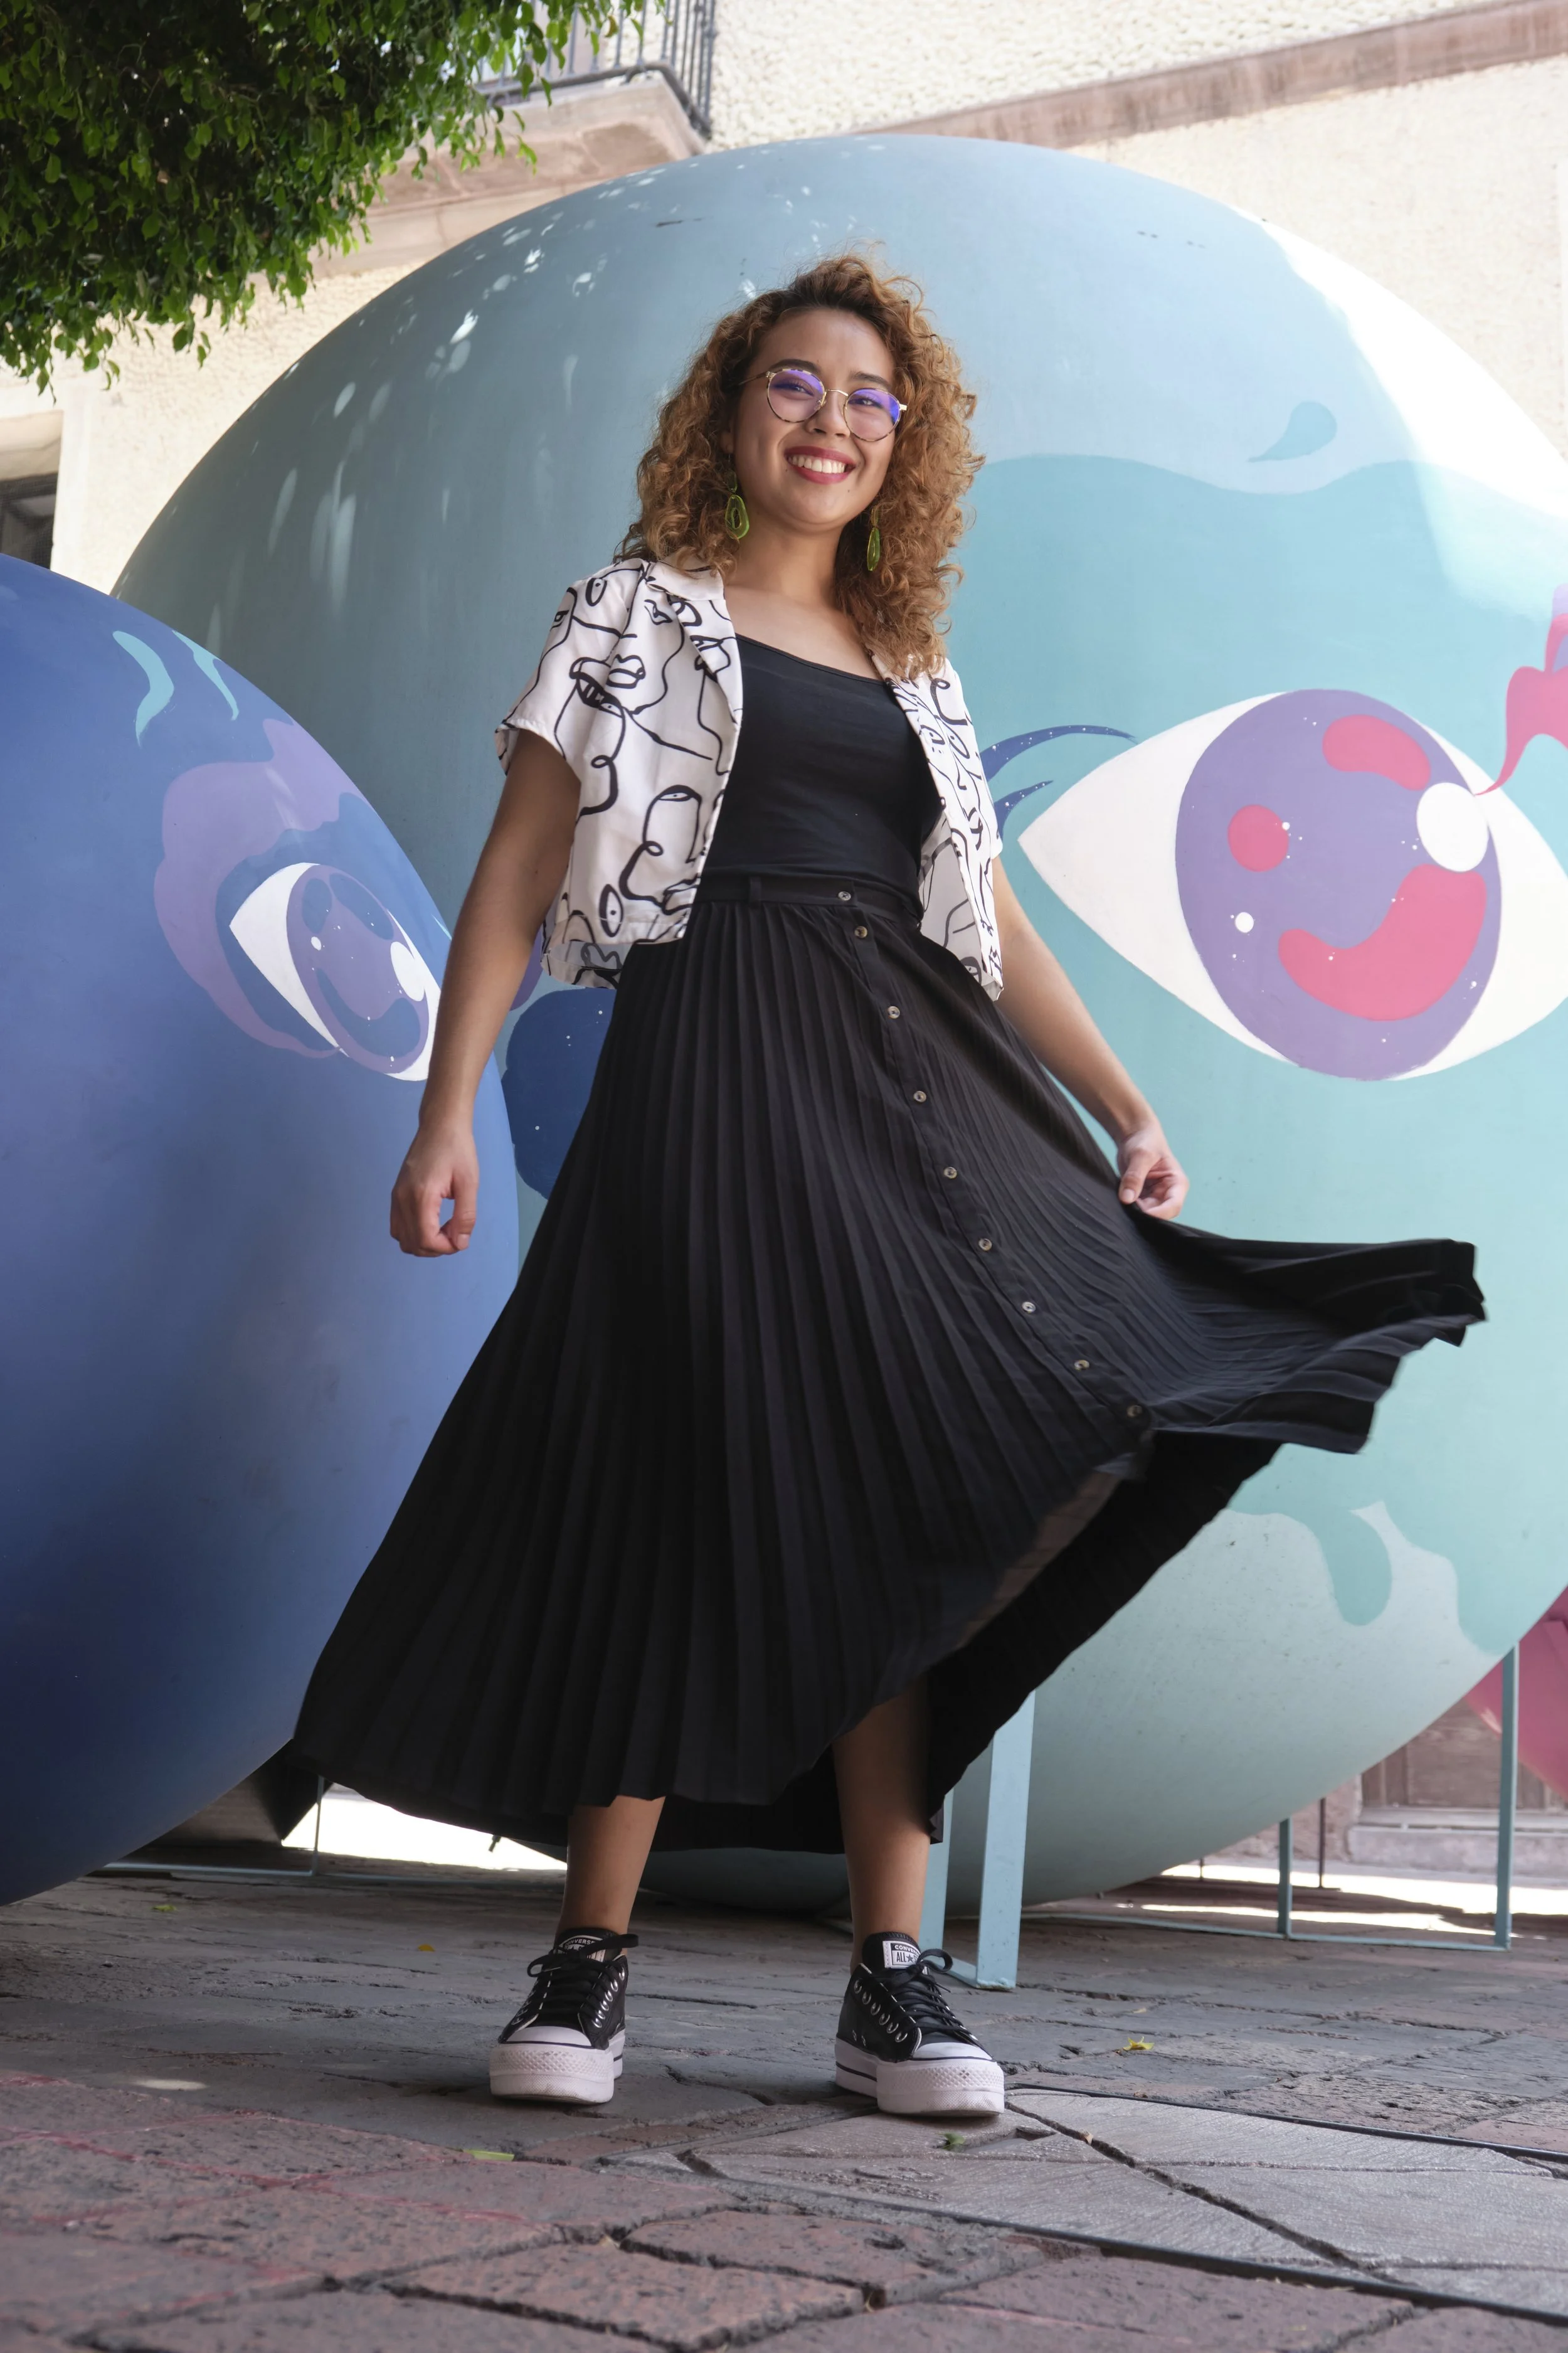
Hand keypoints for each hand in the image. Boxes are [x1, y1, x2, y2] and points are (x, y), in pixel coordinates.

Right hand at [390, 1119, 478, 1255]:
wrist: (440, 1125)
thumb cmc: (457, 1149)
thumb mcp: (469, 1183)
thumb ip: (465, 1216)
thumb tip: (460, 1243)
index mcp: (421, 1196)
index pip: (425, 1239)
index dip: (445, 1248)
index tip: (461, 1238)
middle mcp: (402, 1199)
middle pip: (412, 1244)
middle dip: (436, 1248)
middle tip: (455, 1232)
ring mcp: (396, 1196)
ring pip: (402, 1239)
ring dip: (424, 1243)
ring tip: (444, 1228)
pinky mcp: (396, 1194)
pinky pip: (398, 1226)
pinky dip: (413, 1233)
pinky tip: (432, 1222)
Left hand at [1116, 1120, 1187, 1220]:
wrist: (1134, 1135)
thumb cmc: (1145, 1141)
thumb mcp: (1140, 1156)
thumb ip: (1134, 1177)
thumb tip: (1127, 1199)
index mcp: (1177, 1183)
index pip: (1173, 1206)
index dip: (1159, 1215)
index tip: (1140, 1214)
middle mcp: (1168, 1192)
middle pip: (1160, 1214)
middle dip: (1144, 1214)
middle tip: (1125, 1209)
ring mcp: (1155, 1196)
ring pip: (1147, 1213)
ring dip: (1134, 1212)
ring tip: (1121, 1204)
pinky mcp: (1143, 1197)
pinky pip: (1137, 1208)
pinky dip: (1129, 1208)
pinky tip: (1120, 1203)